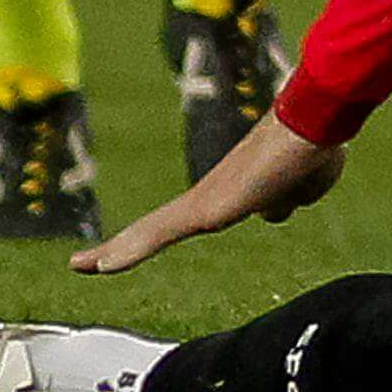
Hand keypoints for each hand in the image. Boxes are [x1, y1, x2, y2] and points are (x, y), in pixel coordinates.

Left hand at [76, 112, 344, 274]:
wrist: (312, 125)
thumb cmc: (312, 151)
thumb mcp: (299, 190)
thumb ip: (282, 201)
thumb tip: (272, 211)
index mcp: (228, 195)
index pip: (181, 221)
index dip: (153, 237)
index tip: (126, 250)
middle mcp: (207, 197)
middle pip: (156, 227)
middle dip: (121, 246)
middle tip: (82, 263)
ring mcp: (202, 202)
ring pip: (150, 232)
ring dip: (118, 250)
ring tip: (80, 265)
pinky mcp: (203, 209)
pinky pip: (158, 234)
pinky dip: (129, 250)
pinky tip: (103, 266)